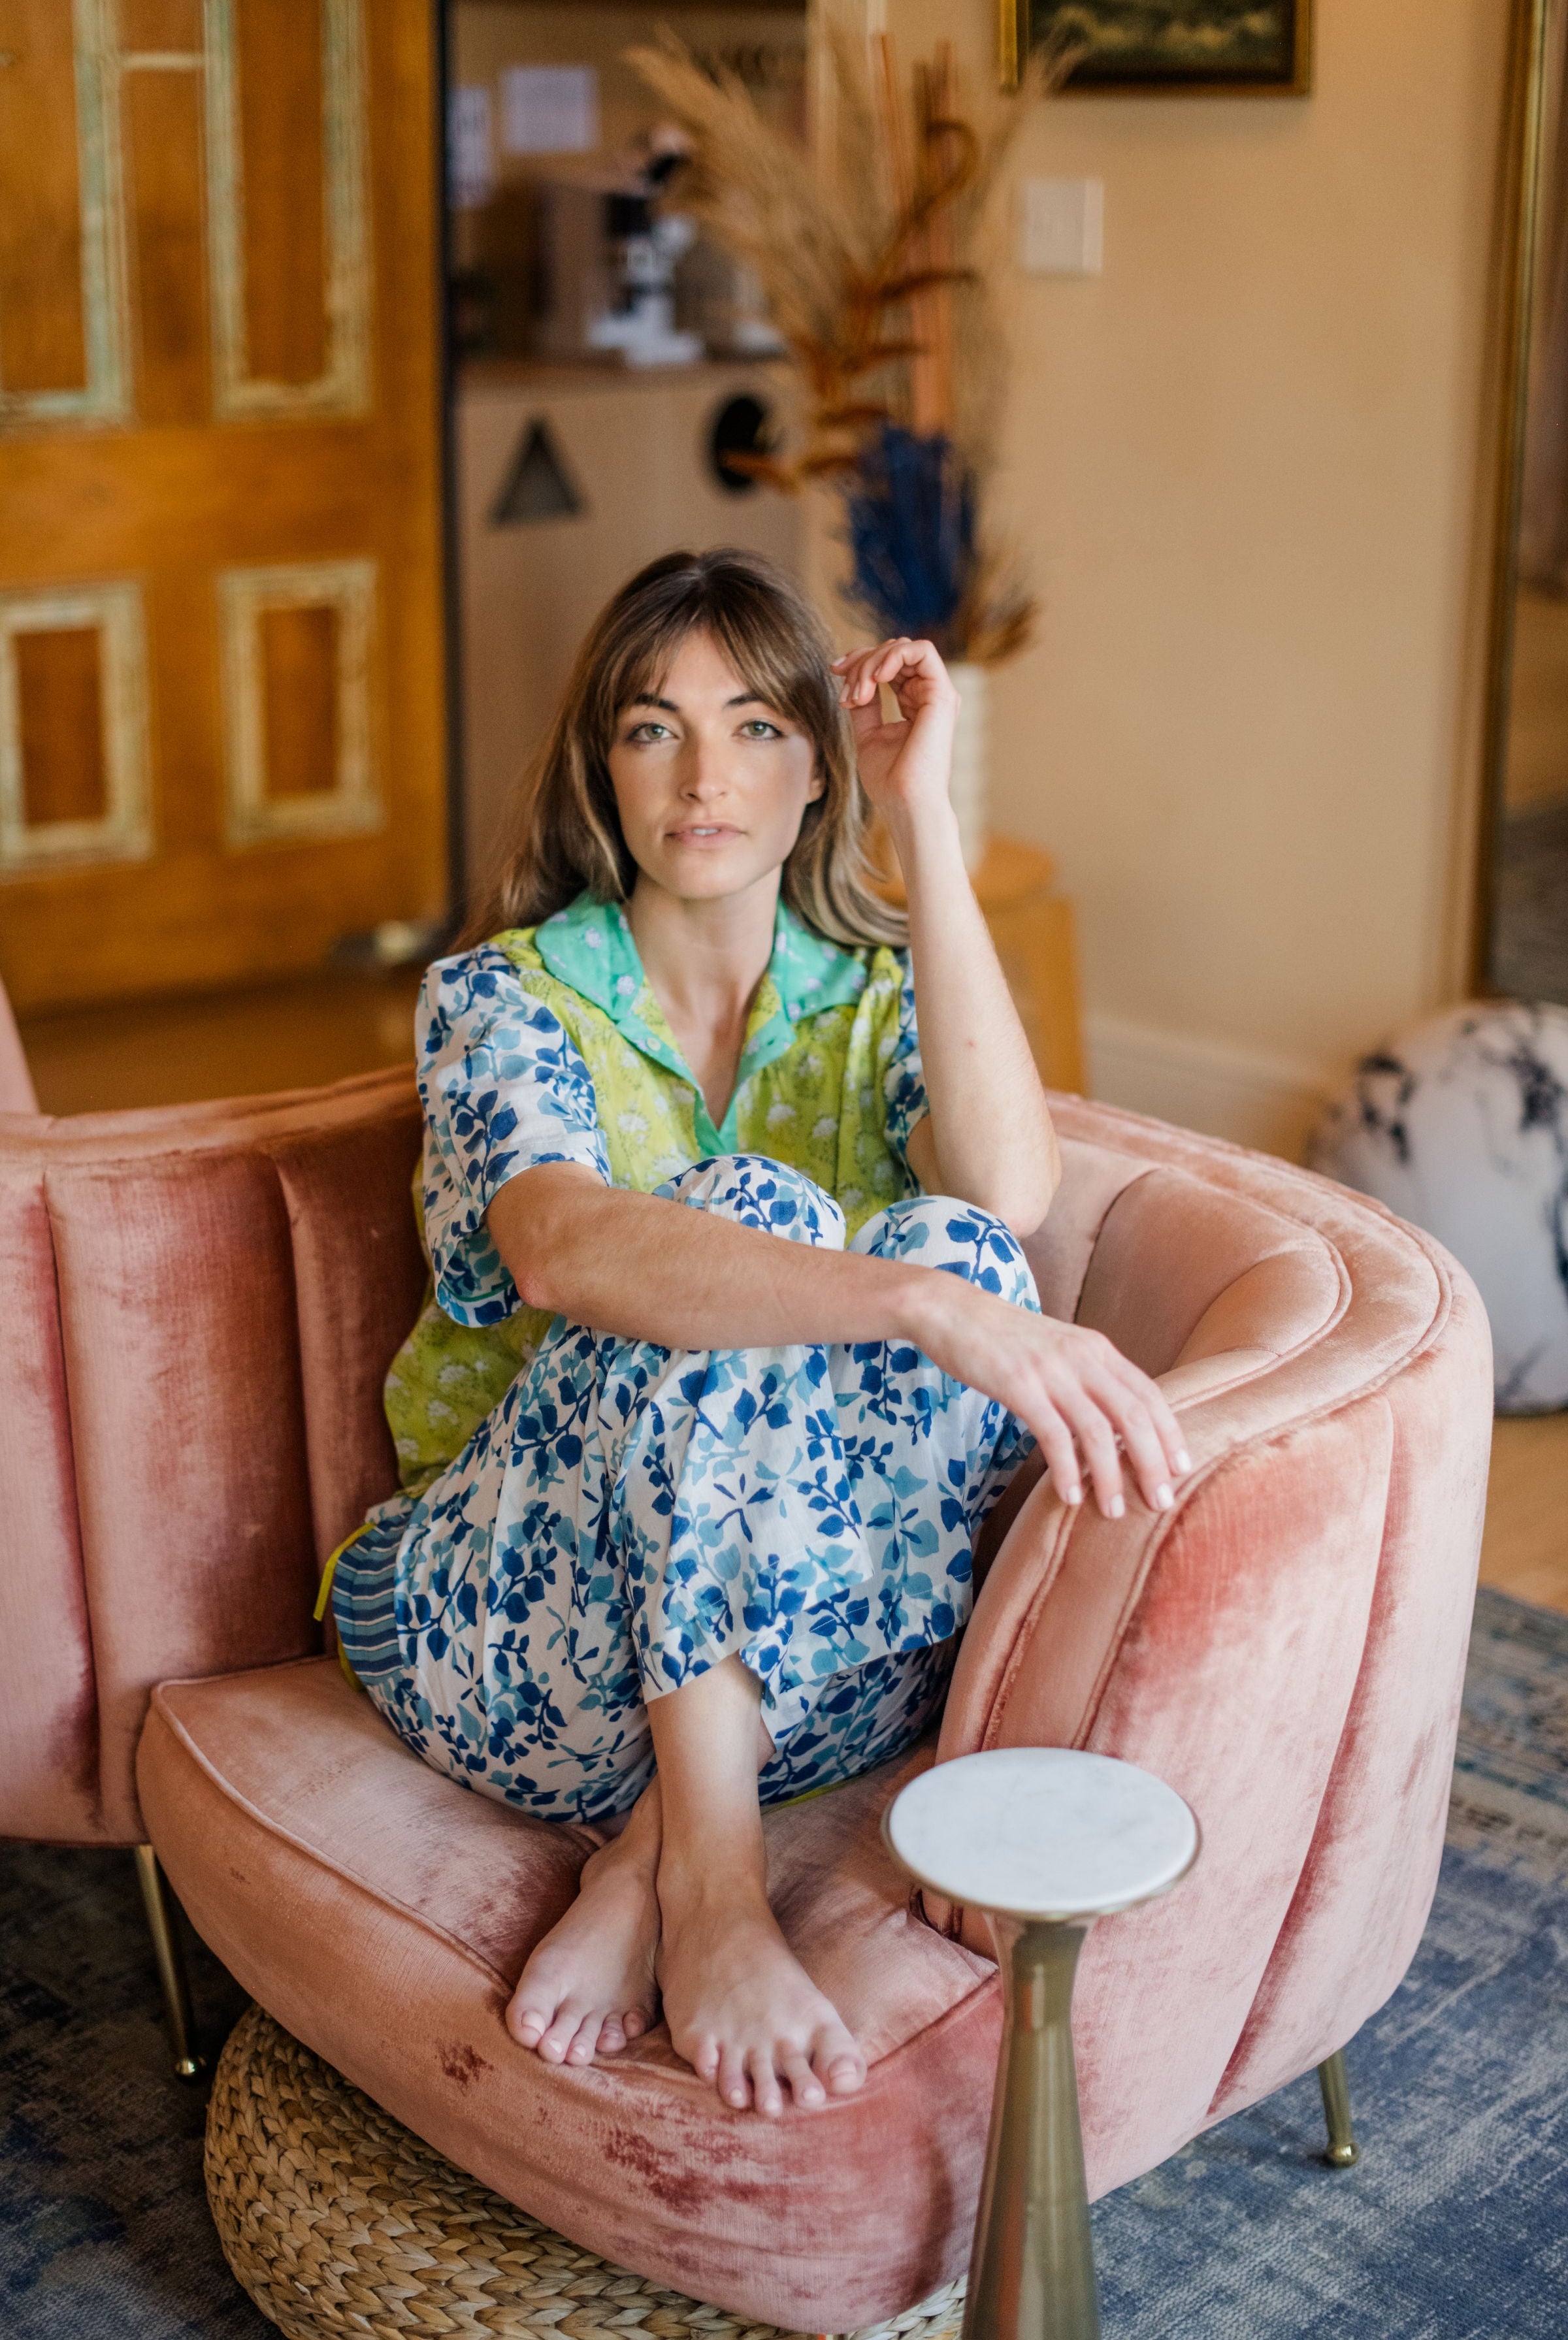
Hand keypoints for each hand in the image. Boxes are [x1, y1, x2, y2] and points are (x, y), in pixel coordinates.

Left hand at [830, 637, 957, 829]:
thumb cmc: (889, 781)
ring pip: (904, 647)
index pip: (888, 665)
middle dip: (861, 663)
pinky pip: (921, 651)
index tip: (834, 672)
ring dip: (872, 662)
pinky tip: (876, 678)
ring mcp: (938, 693)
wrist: (905, 804)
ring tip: (859, 693)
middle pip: (893, 651)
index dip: (859, 661)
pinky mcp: (942, 694)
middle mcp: (929, 695)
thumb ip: (865, 706)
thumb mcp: (868, 734)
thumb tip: (853, 680)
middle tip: (847, 694)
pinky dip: (893, 656)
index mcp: (915, 703)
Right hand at [909, 1276, 1192, 1519]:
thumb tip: (1113, 1424)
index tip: (1182, 1469)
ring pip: (1097, 1431)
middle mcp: (1082, 1357)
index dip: (1170, 1433)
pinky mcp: (1019, 1385)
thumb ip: (1087, 1377)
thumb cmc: (1004, 1338)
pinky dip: (1065, 1469)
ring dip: (1110, 1476)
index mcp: (1096, 1349)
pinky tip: (1069, 1495)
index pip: (1149, 1394)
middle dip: (1152, 1463)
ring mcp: (1051, 1371)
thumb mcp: (1058, 1350)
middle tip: (1161, 1501)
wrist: (952, 1310)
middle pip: (1133, 1416)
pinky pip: (1053, 1434)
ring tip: (1113, 1511)